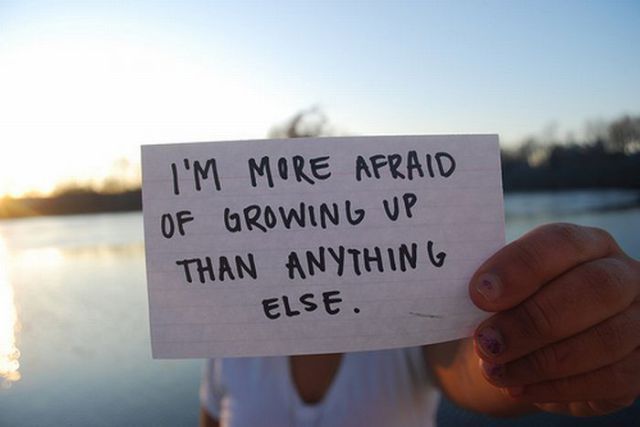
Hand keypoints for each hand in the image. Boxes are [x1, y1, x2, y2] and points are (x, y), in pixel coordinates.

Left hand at [469, 223, 639, 415]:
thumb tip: (470, 295)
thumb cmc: (509, 307)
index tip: (479, 293)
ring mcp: (637, 320)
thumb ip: (493, 289)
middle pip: (591, 289)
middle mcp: (621, 275)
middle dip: (532, 321)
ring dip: (540, 361)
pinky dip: (557, 387)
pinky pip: (609, 379)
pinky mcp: (639, 364)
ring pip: (604, 339)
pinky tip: (518, 387)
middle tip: (485, 342)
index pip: (560, 242)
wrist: (524, 348)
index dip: (520, 267)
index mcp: (584, 244)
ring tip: (494, 370)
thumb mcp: (498, 291)